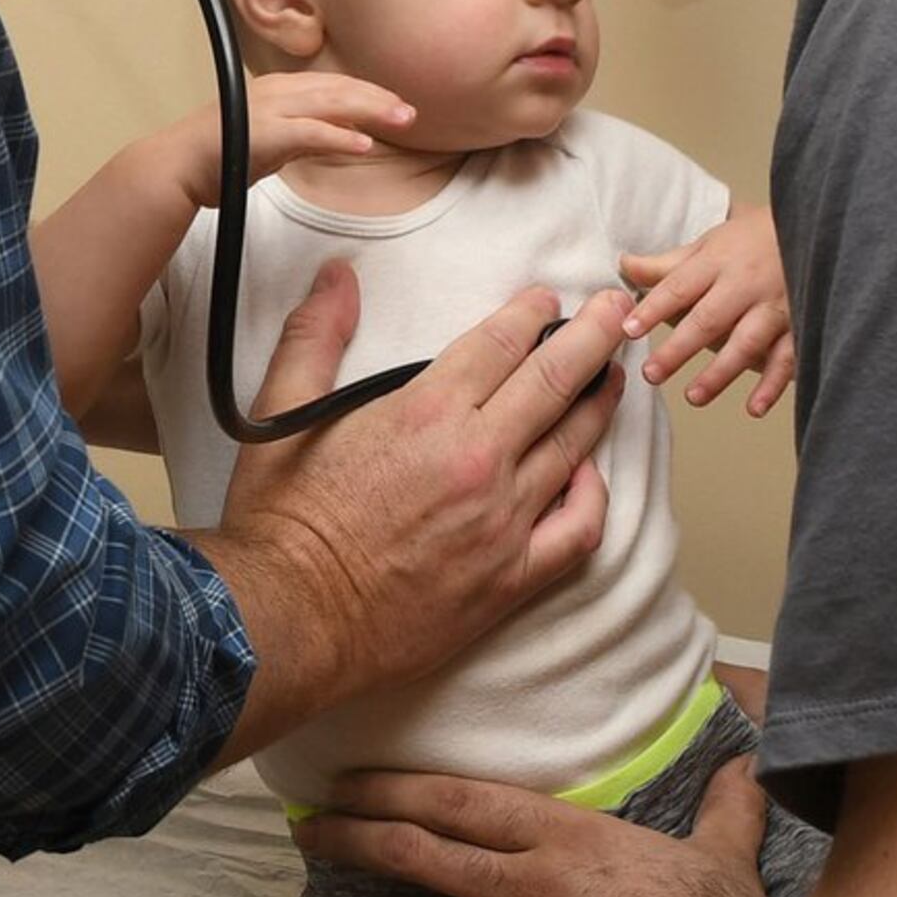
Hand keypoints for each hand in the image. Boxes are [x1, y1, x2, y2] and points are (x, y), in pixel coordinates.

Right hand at [159, 72, 414, 209]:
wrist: (175, 167)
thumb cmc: (216, 158)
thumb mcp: (267, 141)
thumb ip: (298, 135)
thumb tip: (328, 138)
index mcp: (276, 89)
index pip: (331, 84)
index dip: (366, 92)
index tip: (393, 103)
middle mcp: (276, 91)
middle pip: (339, 87)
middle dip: (379, 98)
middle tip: (411, 112)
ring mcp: (270, 109)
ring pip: (332, 102)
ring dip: (372, 110)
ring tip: (403, 121)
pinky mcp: (265, 133)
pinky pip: (312, 133)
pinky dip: (341, 136)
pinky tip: (365, 144)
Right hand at [194, 268, 628, 748]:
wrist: (289, 619)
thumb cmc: (283, 522)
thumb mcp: (281, 412)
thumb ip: (315, 336)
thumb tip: (337, 277)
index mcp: (427, 412)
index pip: (504, 343)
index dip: (533, 312)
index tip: (547, 299)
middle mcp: (478, 459)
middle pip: (558, 380)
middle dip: (595, 335)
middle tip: (615, 311)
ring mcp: (503, 521)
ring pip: (575, 446)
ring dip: (600, 403)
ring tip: (612, 378)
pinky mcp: (511, 578)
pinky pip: (579, 530)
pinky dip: (594, 495)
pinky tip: (590, 474)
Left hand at [291, 758, 781, 896]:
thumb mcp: (725, 860)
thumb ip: (723, 809)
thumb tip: (747, 765)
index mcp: (568, 839)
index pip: (458, 799)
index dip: (393, 786)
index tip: (350, 781)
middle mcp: (525, 887)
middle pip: (413, 850)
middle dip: (350, 836)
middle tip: (307, 831)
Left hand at [618, 209, 796, 413]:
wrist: (816, 231)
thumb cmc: (753, 241)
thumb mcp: (709, 244)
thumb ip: (668, 264)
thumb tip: (625, 266)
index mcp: (718, 262)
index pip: (679, 287)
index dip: (654, 308)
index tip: (629, 329)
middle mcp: (746, 285)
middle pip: (709, 319)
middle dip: (680, 348)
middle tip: (653, 374)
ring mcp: (775, 307)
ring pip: (746, 343)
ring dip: (720, 372)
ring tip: (693, 396)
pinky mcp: (800, 327)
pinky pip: (788, 359)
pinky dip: (772, 385)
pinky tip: (755, 407)